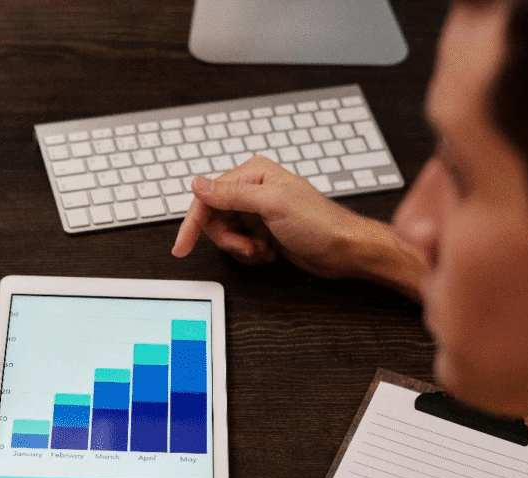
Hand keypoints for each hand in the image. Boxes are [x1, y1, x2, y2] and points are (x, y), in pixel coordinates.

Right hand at [171, 157, 422, 298]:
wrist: (345, 251)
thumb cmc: (319, 224)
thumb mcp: (272, 205)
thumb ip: (231, 193)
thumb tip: (198, 183)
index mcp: (253, 173)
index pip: (208, 196)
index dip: (193, 223)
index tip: (182, 246)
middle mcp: (252, 190)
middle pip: (213, 219)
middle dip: (228, 239)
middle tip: (247, 246)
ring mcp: (256, 212)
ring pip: (225, 235)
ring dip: (241, 249)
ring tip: (263, 249)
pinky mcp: (262, 232)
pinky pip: (239, 247)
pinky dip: (251, 255)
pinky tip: (270, 252)